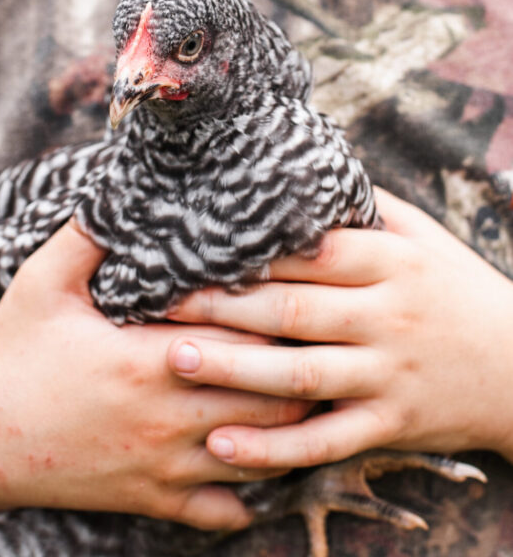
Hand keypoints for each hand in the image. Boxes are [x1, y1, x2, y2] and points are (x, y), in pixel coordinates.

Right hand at [0, 221, 308, 531]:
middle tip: (315, 344)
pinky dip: (252, 492)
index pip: (245, 338)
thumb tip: (123, 191)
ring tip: (305, 395)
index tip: (292, 296)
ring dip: (286, 429)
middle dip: (298, 372)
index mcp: (148, 360)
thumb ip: (86, 236)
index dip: (276, 317)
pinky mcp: (152, 500)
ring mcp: (163, 466)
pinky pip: (226, 512)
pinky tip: (259, 460)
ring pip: (261, 456)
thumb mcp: (41, 283)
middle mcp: (167, 418)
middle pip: (271, 399)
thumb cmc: (10, 352)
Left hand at [167, 188, 512, 470]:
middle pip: (294, 310)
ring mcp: (389, 374)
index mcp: (391, 264)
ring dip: (235, 370)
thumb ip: (368, 208)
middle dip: (223, 306)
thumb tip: (306, 170)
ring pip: (302, 375)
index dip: (252, 250)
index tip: (195, 246)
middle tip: (160, 300)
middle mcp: (387, 317)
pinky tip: (224, 445)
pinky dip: (274, 447)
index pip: (313, 253)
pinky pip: (326, 440)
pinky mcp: (392, 424)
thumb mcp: (425, 238)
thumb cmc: (458, 289)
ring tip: (177, 359)